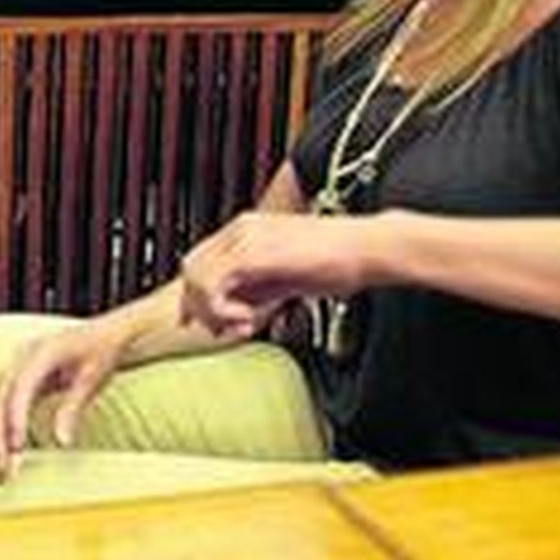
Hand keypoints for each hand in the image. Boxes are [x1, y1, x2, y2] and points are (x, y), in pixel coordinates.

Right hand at [0, 320, 122, 483]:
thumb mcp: (93, 379)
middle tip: (5, 473)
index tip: (17, 446)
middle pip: (0, 401)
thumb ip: (73, 407)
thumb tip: (61, 442)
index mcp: (41, 351)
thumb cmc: (103, 351)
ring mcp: (21, 368)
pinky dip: (6, 431)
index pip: (19, 387)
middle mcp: (23, 358)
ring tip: (4, 473)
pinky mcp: (24, 380)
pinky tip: (10, 455)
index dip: (16, 417)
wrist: (109, 332)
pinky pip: (8, 407)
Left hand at [178, 211, 384, 337]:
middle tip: (226, 330)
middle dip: (201, 306)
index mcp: (246, 230)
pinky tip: (249, 320)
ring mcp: (244, 237)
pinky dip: (222, 309)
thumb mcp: (288, 276)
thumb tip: (238, 312)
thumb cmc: (340, 262)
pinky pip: (214, 284)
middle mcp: (239, 229)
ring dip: (212, 310)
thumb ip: (260, 289)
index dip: (200, 296)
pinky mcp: (253, 253)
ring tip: (243, 326)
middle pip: (190, 267)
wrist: (369, 248)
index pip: (201, 261)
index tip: (214, 323)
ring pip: (195, 276)